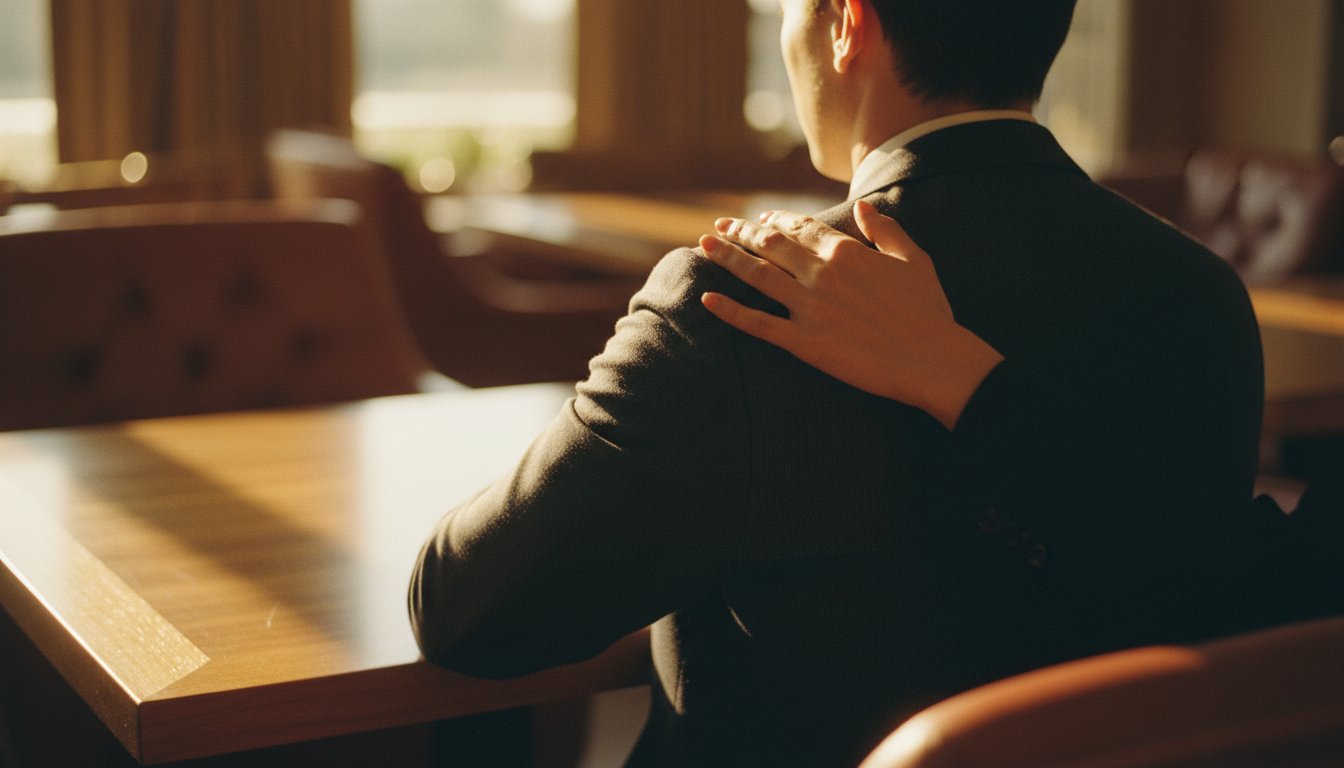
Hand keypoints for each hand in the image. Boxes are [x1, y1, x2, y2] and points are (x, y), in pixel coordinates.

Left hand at [699, 200, 1002, 429]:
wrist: (933, 361)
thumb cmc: (929, 312)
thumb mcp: (914, 259)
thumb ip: (885, 229)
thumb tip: (862, 206)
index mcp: (848, 252)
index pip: (800, 227)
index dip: (776, 220)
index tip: (760, 218)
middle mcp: (822, 274)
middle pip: (771, 245)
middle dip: (742, 232)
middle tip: (721, 225)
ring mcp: (810, 308)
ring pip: (757, 275)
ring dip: (727, 258)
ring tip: (704, 245)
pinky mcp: (804, 342)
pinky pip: (758, 323)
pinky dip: (730, 311)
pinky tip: (708, 299)